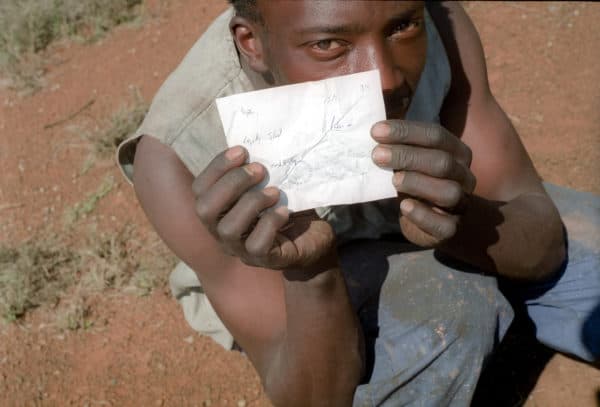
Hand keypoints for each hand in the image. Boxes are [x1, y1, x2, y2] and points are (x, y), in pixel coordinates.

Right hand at [192, 146, 335, 272]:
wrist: (314, 240)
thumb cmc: (286, 208)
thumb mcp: (269, 185)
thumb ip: (256, 172)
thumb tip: (258, 138)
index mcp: (219, 211)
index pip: (200, 189)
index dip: (216, 167)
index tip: (242, 151)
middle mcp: (222, 232)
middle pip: (205, 209)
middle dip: (231, 184)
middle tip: (260, 170)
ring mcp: (241, 250)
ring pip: (228, 229)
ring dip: (251, 203)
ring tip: (274, 192)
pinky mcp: (264, 260)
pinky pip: (256, 246)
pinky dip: (269, 224)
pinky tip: (284, 212)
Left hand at [371, 120, 475, 246]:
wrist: (432, 222)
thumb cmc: (417, 182)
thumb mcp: (411, 161)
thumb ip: (398, 145)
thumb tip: (373, 128)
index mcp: (456, 152)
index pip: (436, 135)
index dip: (406, 132)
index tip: (376, 131)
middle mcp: (464, 176)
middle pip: (442, 162)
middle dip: (408, 156)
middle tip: (377, 155)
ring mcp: (461, 204)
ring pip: (448, 192)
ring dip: (418, 183)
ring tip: (394, 180)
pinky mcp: (450, 229)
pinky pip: (443, 224)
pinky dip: (423, 215)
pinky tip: (404, 206)